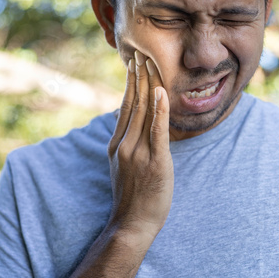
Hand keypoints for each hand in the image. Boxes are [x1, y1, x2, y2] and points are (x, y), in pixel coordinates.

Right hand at [108, 50, 173, 235]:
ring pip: (144, 111)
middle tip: (141, 53)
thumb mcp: (122, 166)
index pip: (125, 107)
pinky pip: (158, 130)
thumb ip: (126, 143)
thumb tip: (132, 124)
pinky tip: (161, 91)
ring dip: (148, 84)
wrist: (131, 224)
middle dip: (138, 76)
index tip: (134, 65)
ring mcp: (138, 152)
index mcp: (117, 144)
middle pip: (133, 103)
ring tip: (150, 62)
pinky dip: (159, 109)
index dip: (131, 84)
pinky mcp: (155, 161)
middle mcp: (125, 144)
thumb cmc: (132, 196)